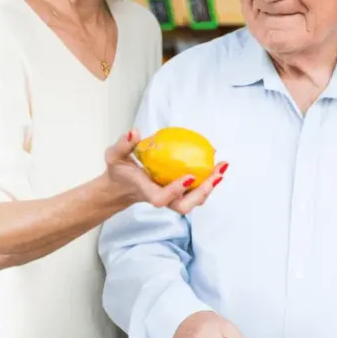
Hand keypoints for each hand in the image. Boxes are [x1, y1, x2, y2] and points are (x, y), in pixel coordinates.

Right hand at [104, 130, 225, 213]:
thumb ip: (124, 144)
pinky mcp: (178, 194)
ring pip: (193, 201)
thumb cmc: (119, 171)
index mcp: (146, 191)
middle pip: (183, 206)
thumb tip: (135, 132)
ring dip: (210, 187)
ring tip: (221, 168)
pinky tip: (217, 165)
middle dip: (201, 194)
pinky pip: (195, 191)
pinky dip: (207, 180)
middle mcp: (161, 198)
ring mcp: (171, 198)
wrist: (121, 187)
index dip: (175, 191)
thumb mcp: (114, 155)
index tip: (189, 176)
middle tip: (216, 175)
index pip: (160, 198)